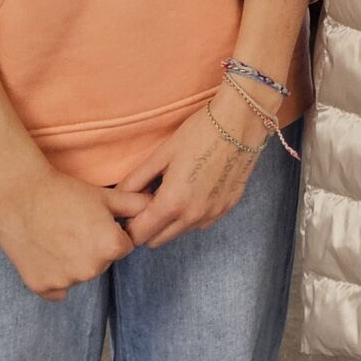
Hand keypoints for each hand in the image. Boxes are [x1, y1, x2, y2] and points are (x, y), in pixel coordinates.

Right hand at [0, 162, 144, 298]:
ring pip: (79, 274)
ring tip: (56, 235)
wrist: (21, 195)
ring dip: (73, 261)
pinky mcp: (40, 286)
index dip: (110, 232)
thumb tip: (155, 205)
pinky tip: (46, 253)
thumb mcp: (107, 196)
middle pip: (101, 262)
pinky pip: (56, 289)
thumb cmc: (66, 192)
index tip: (93, 221)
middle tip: (73, 226)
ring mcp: (65, 281)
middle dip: (93, 248)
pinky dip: (53, 275)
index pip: (122, 247)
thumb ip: (136, 205)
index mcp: (111, 248)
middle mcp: (91, 270)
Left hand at [114, 89, 267, 249]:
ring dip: (171, 221)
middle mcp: (194, 216)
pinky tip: (194, 188)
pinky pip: (200, 222)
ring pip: (180, 232)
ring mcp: (214, 214)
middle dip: (148, 225)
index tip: (131, 208)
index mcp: (173, 202)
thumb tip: (118, 197)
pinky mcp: (228, 207)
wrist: (242, 120)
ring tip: (174, 190)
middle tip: (150, 198)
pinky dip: (191, 214)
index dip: (130, 223)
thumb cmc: (200, 131)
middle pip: (157, 239)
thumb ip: (136, 180)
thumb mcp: (162, 153)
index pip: (139, 235)